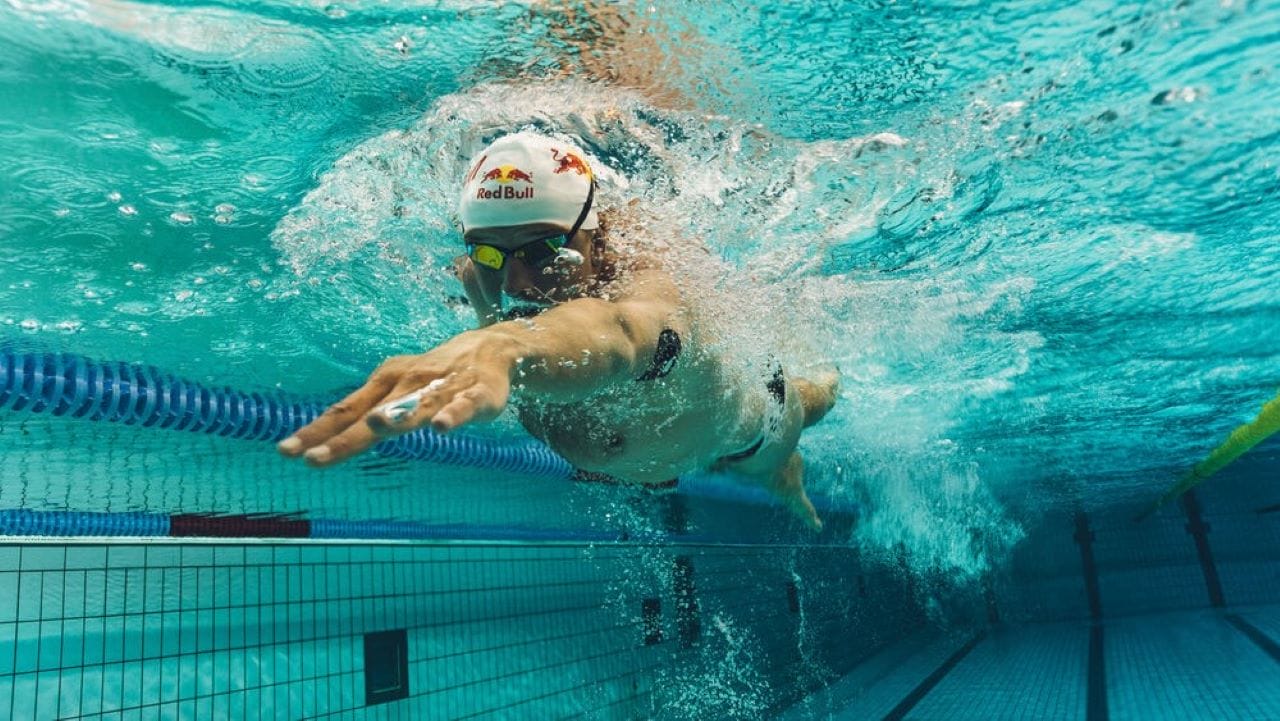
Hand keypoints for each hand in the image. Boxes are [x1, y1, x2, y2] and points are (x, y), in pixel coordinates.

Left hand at [277, 331, 515, 466]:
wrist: (490, 347)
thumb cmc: (433, 375)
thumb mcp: (395, 390)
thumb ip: (366, 414)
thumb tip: (321, 438)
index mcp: (384, 384)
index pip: (343, 411)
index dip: (315, 432)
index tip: (285, 451)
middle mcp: (406, 383)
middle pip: (371, 415)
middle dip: (342, 439)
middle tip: (312, 459)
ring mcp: (441, 387)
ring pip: (415, 405)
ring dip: (396, 416)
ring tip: (376, 426)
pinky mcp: (476, 393)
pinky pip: (464, 405)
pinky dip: (453, 414)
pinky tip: (442, 427)